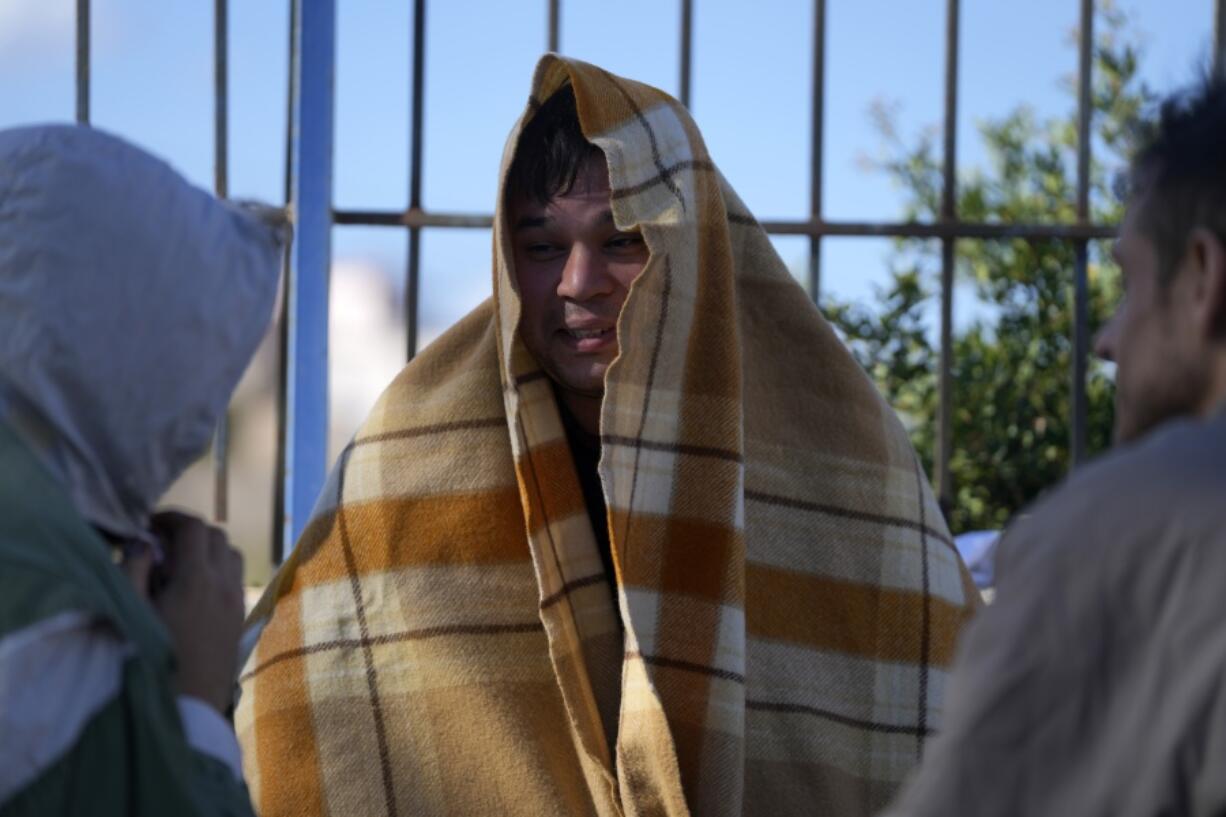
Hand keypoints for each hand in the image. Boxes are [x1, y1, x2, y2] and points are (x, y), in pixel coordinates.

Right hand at [148, 511, 245, 714]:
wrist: (186, 711)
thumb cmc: (148, 662)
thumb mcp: (129, 612)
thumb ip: (133, 569)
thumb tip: (142, 542)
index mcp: (196, 579)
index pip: (194, 527)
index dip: (171, 517)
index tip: (148, 524)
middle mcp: (224, 585)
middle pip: (217, 536)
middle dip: (188, 531)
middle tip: (159, 544)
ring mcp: (236, 602)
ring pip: (231, 556)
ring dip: (207, 550)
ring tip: (177, 565)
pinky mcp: (240, 620)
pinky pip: (235, 579)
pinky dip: (218, 570)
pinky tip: (192, 590)